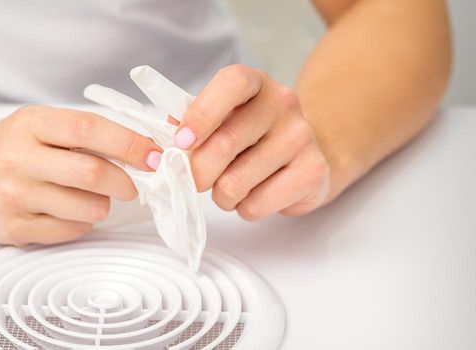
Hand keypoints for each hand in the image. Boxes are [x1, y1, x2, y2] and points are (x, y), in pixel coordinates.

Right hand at [0, 105, 161, 244]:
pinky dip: (82, 222)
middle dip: (124, 181)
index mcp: (30, 124)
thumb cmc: (10, 146)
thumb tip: (145, 147)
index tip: (153, 155)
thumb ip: (84, 133)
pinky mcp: (14, 228)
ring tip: (94, 197)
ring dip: (103, 205)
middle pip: (91, 173)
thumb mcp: (39, 124)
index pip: (88, 128)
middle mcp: (18, 159)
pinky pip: (69, 230)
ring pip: (85, 207)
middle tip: (132, 185)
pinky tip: (71, 210)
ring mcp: (13, 196)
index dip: (129, 143)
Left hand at [175, 65, 330, 220]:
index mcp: (254, 82)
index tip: (181, 142)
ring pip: (235, 182)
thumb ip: (190, 123)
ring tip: (229, 187)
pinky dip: (244, 208)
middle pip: (225, 143)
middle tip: (193, 179)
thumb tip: (162, 140)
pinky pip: (256, 205)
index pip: (231, 84)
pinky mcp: (313, 172)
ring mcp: (301, 136)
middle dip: (196, 172)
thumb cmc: (249, 137)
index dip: (201, 114)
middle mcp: (283, 102)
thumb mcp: (221, 119)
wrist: (305, 156)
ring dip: (221, 195)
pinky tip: (254, 194)